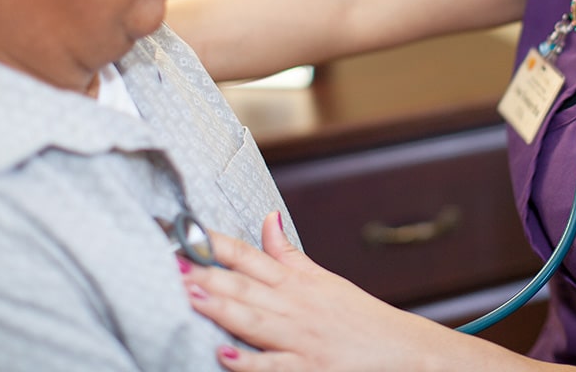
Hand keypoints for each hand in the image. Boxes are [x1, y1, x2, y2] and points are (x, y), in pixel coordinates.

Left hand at [180, 213, 474, 371]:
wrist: (404, 351)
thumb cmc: (359, 318)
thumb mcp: (324, 280)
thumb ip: (289, 254)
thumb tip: (268, 219)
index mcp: (298, 282)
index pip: (250, 256)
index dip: (215, 245)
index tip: (185, 233)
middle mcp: (296, 306)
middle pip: (245, 286)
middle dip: (207, 274)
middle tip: (172, 261)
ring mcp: (301, 340)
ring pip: (253, 320)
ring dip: (219, 307)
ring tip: (186, 294)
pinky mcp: (308, 370)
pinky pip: (273, 367)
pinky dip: (249, 362)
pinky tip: (224, 353)